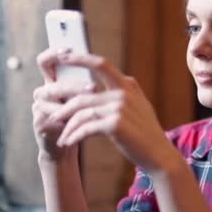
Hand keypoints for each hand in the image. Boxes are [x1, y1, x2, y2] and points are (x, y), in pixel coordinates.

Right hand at [32, 48, 94, 163]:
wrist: (67, 147)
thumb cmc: (78, 119)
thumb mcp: (84, 99)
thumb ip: (88, 83)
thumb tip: (105, 68)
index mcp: (53, 82)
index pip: (46, 61)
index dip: (53, 54)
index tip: (68, 49)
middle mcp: (42, 93)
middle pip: (54, 84)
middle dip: (75, 86)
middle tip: (93, 88)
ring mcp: (38, 108)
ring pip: (54, 102)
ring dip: (74, 104)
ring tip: (92, 108)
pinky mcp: (40, 125)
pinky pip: (54, 120)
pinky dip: (70, 121)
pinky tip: (83, 123)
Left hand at [49, 52, 181, 172]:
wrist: (160, 155)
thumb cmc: (146, 135)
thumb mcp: (138, 107)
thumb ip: (123, 95)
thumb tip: (103, 90)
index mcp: (128, 85)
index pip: (100, 64)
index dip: (80, 58)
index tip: (62, 56)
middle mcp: (124, 93)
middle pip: (82, 95)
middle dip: (63, 107)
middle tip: (51, 117)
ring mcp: (119, 107)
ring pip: (81, 113)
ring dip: (68, 127)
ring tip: (61, 137)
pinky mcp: (115, 124)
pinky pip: (86, 128)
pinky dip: (74, 136)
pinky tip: (69, 142)